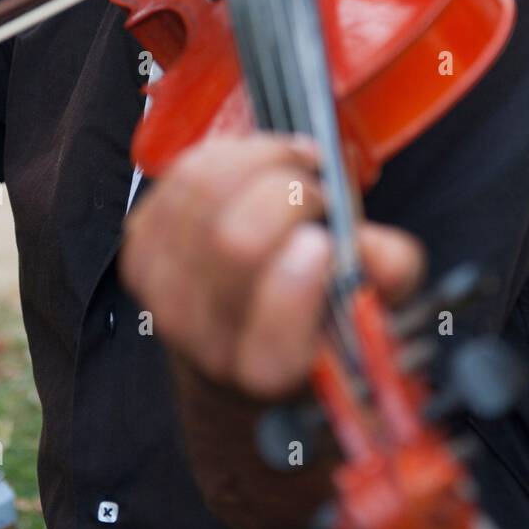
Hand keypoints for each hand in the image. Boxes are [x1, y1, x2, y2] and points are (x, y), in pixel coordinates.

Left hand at [118, 133, 425, 397]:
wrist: (239, 333)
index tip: (323, 241)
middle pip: (235, 242)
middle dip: (290, 194)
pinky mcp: (140, 249)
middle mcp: (209, 344)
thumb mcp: (372, 307)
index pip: (274, 344)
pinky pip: (181, 176)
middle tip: (319, 193)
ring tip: (294, 166)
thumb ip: (388, 280)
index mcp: (274, 374)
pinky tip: (256, 165)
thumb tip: (380, 254)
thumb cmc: (315, 314)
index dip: (298, 284)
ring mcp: (163, 295)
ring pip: (204, 193)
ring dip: (260, 160)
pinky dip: (227, 155)